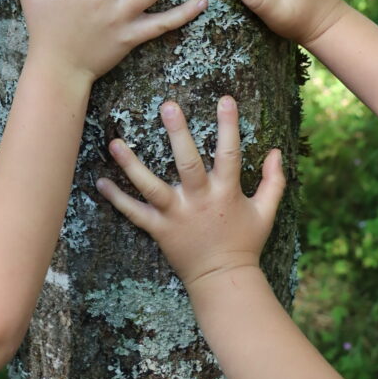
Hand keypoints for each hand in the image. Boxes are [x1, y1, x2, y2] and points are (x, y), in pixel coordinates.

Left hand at [96, 96, 284, 288]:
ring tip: (115, 143)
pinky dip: (117, 199)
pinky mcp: (159, 230)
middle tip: (167, 105)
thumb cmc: (245, 242)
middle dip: (177, 134)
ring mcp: (176, 215)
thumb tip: (278, 151)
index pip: (230, 153)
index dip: (229, 125)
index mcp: (225, 193)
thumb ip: (273, 181)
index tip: (226, 98)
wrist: (222, 280)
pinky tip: (99, 181)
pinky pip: (134, 213)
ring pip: (151, 187)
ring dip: (132, 165)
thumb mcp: (266, 212)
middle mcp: (199, 201)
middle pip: (187, 163)